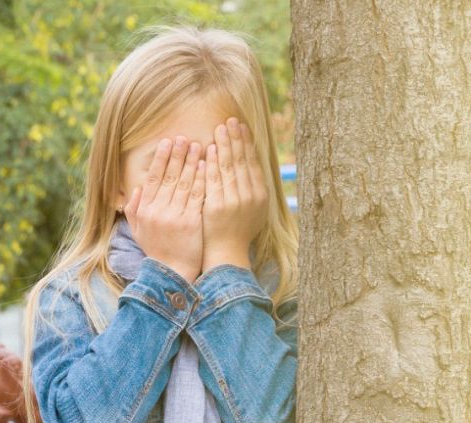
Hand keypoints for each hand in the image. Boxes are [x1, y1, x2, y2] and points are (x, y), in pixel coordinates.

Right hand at [125, 137, 206, 283]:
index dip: (160, 159)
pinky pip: (196, 195)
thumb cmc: (157, 251)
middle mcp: (158, 211)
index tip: (167, 142)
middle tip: (184, 137)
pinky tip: (206, 165)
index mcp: (145, 210)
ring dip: (191, 161)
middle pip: (168, 176)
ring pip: (183, 182)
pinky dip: (201, 178)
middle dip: (177, 154)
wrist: (172, 273)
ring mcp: (174, 216)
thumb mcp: (138, 231)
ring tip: (198, 145)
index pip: (152, 178)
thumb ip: (134, 210)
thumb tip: (136, 189)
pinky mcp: (191, 222)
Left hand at [202, 119, 266, 271]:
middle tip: (230, 120)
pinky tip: (210, 149)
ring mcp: (235, 200)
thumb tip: (252, 166)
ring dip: (225, 145)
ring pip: (230, 167)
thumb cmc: (238, 232)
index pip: (253, 162)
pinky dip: (213, 163)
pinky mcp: (218, 206)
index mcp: (260, 194)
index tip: (242, 127)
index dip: (247, 143)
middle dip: (236, 138)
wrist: (227, 254)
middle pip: (243, 161)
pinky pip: (215, 179)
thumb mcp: (254, 210)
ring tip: (220, 128)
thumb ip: (253, 188)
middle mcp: (250, 195)